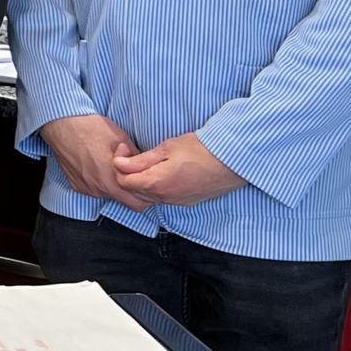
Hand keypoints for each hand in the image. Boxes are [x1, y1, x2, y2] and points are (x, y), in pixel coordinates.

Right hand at [39, 113, 148, 210]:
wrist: (63, 124)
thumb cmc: (92, 129)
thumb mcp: (123, 140)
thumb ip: (136, 159)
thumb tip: (145, 168)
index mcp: (112, 179)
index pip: (137, 202)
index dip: (146, 195)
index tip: (148, 185)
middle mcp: (98, 188)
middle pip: (124, 201)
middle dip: (133, 192)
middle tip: (136, 176)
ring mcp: (86, 188)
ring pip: (109, 195)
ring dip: (115, 186)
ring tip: (114, 166)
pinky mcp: (77, 185)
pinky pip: (95, 189)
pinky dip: (101, 182)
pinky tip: (99, 166)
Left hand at [112, 131, 245, 206]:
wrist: (233, 161)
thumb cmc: (201, 149)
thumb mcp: (167, 148)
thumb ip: (141, 160)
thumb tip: (118, 163)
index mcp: (157, 184)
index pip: (123, 182)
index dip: (120, 165)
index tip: (126, 149)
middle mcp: (165, 198)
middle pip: (134, 192)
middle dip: (128, 175)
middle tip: (134, 155)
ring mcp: (177, 202)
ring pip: (149, 197)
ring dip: (143, 182)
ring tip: (149, 162)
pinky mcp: (187, 201)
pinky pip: (164, 198)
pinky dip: (157, 188)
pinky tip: (162, 173)